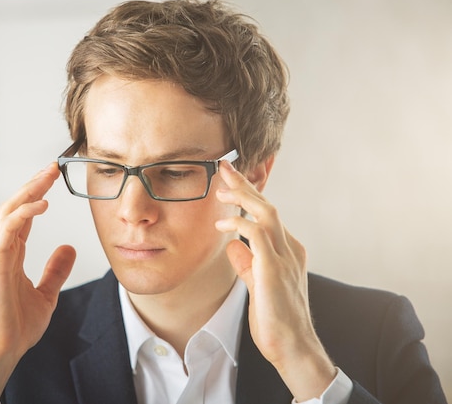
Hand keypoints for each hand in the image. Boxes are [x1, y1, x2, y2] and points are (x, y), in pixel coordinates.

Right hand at [0, 163, 75, 403]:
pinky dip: (24, 212)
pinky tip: (42, 203)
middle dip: (34, 184)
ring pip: (9, 210)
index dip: (37, 195)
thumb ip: (56, 270)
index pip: (24, 216)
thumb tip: (68, 249)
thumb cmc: (16, 326)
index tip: (53, 179)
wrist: (1, 350)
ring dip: (29, 190)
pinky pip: (8, 229)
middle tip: (52, 167)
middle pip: (16, 206)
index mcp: (11, 254)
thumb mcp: (47, 294)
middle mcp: (1, 249)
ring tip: (47, 175)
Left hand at [215, 160, 334, 401]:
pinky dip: (239, 225)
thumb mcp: (257, 286)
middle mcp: (290, 250)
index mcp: (288, 252)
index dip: (249, 195)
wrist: (293, 348)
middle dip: (245, 184)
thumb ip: (247, 264)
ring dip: (243, 197)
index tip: (229, 180)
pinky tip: (222, 224)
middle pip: (267, 206)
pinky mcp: (275, 270)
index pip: (267, 215)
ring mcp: (285, 259)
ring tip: (222, 188)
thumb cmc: (276, 320)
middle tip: (224, 167)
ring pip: (266, 213)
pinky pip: (257, 236)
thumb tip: (233, 246)